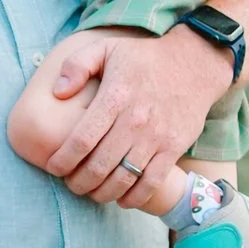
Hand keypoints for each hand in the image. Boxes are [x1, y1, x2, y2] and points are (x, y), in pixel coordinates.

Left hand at [10, 21, 220, 207]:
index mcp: (114, 97)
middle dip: (79, 182)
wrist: (195, 63)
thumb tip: (57, 93)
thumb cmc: (144, 58)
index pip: (81, 139)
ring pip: (123, 178)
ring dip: (103, 193)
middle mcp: (135, 120)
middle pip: (99, 165)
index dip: (63, 160)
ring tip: (92, 193)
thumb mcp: (106, 48)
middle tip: (71, 184)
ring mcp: (157, 137)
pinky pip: (152, 182)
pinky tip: (122, 199)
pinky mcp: (174, 148)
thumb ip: (76, 65)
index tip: (53, 167)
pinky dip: (135, 198)